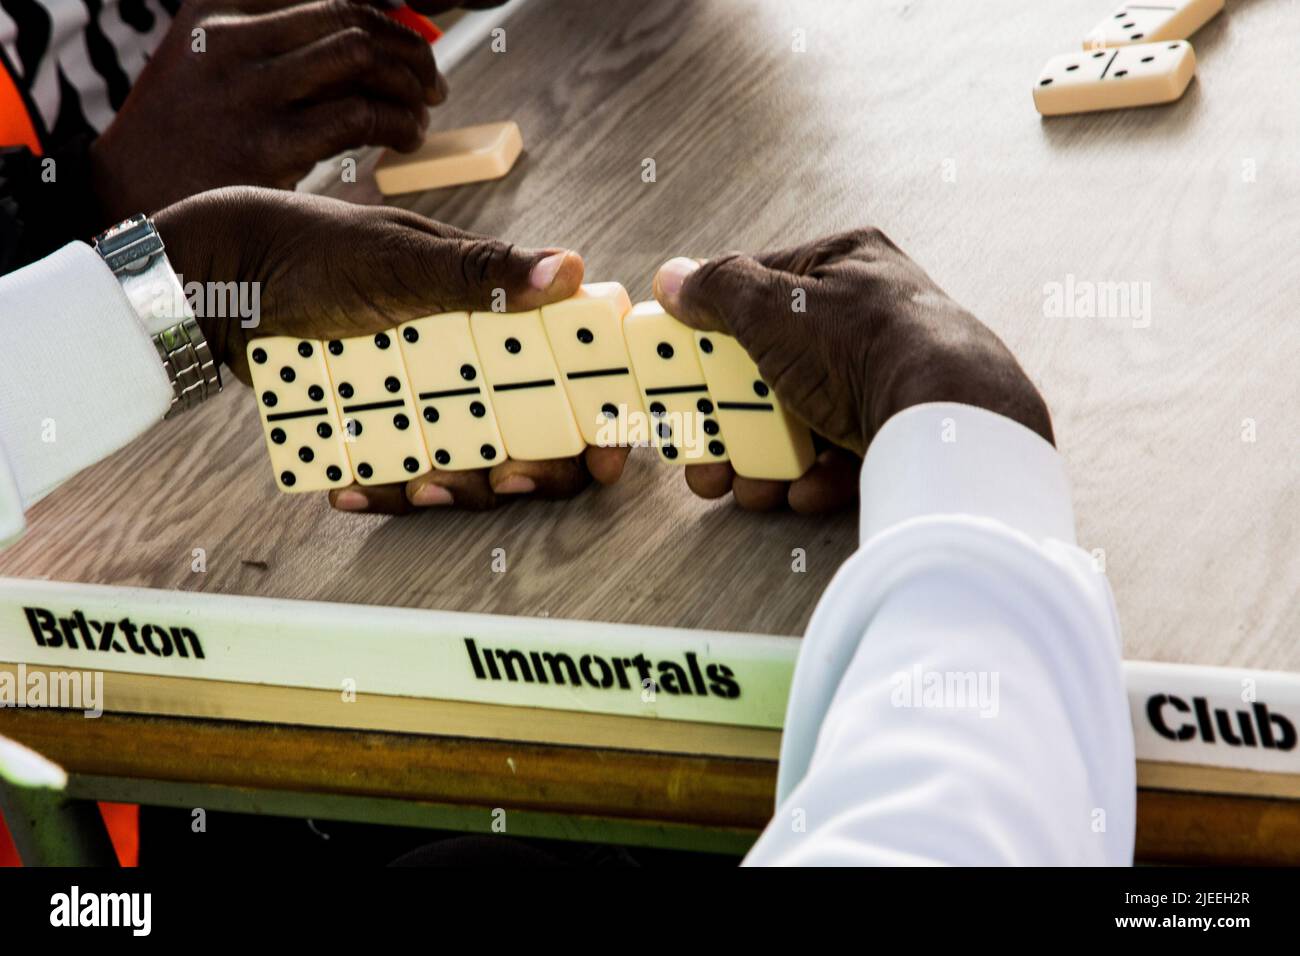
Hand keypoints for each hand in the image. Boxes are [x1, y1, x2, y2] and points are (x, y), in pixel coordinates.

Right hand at [91, 0, 445, 222]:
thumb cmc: (185, 135)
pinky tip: (404, 137)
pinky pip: (357, 117)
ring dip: (409, 84)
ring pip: (361, 58)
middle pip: (351, 18)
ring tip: (422, 110)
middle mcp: (232, 40)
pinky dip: (397, 123)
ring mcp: (249, 92)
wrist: (128, 197)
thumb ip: (276, 42)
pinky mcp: (268, 146)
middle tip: (431, 78)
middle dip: (408, 46)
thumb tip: (366, 37)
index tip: (412, 37)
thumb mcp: (209, 61)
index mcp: (220, 9)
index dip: (386, 13)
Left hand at [154, 185, 628, 510]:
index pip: (570, 370)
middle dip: (532, 469)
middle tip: (508, 478)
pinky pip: (397, 475)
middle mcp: (473, 365)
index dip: (598, 415)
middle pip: (534, 435)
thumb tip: (568, 271)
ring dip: (457, 487)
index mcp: (498, 319)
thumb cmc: (320, 250)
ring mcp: (429, 401)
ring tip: (419, 485)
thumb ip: (481, 271)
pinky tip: (350, 490)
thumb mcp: (402, 257)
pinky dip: (379, 489)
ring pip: (471, 467)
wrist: (226, 277)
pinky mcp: (382, 427)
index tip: (605, 453)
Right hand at [652, 229, 1052, 512]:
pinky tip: (799, 490)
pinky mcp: (904, 428)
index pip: (761, 289)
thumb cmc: (864, 345)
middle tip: (703, 453)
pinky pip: (843, 452)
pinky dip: (814, 475)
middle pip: (775, 365)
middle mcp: (870, 314)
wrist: (948, 420)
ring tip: (743, 488)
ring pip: (805, 417)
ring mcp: (890, 374)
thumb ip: (719, 289)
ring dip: (764, 457)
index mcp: (844, 264)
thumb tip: (675, 279)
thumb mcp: (772, 306)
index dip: (713, 330)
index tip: (680, 368)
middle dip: (732, 417)